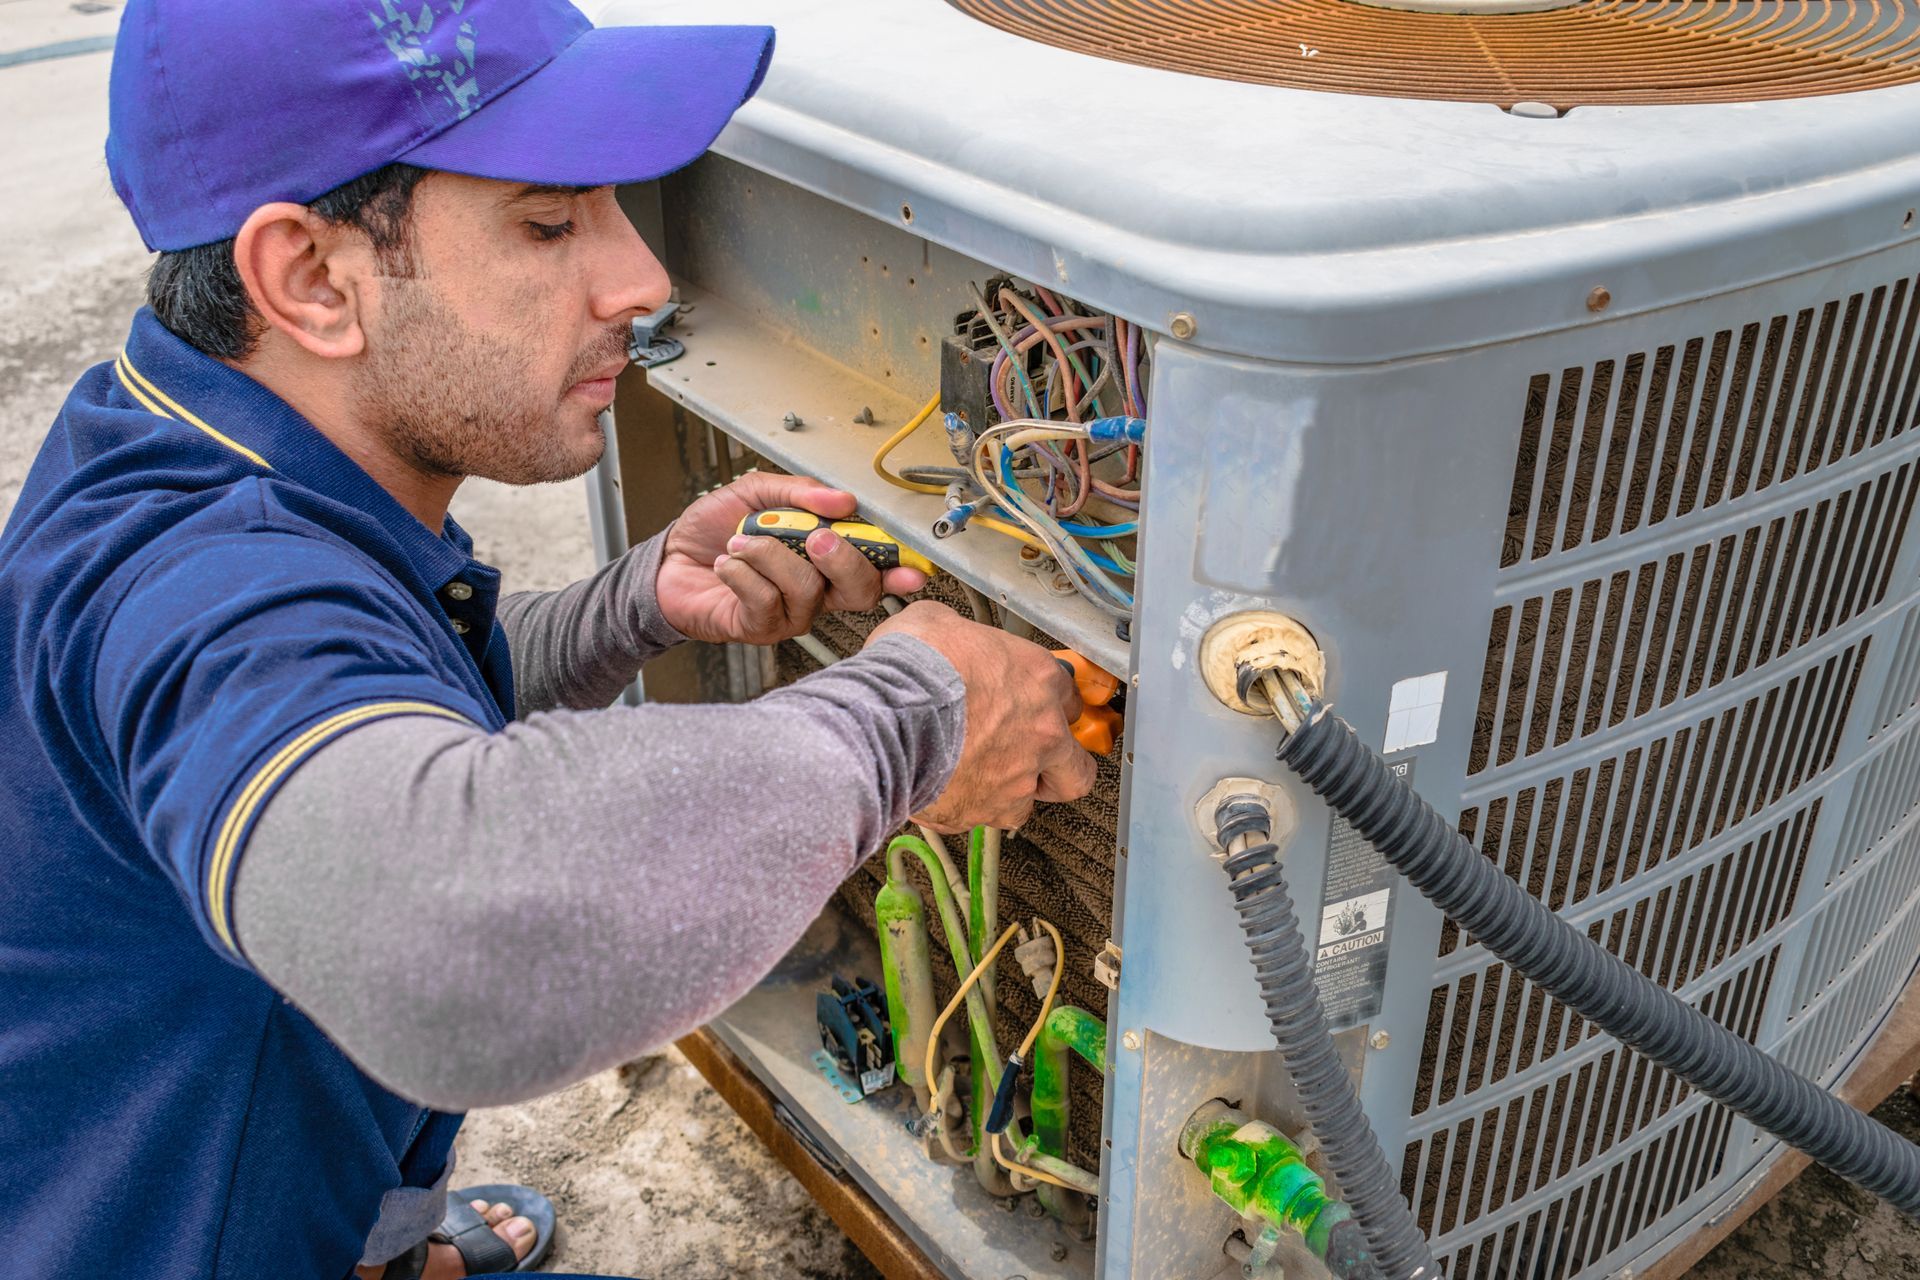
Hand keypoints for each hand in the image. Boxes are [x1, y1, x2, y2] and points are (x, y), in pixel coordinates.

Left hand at [655, 473, 928, 644]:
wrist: (668, 559)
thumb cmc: (715, 529)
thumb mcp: (758, 492)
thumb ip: (800, 492)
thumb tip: (843, 500)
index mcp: (825, 559)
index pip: (875, 569)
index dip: (899, 571)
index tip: (912, 569)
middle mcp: (816, 591)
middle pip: (859, 591)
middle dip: (843, 560)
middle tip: (815, 536)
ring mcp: (790, 614)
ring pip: (807, 591)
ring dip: (771, 556)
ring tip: (740, 542)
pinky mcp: (759, 628)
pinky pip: (765, 602)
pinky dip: (742, 573)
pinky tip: (726, 563)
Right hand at [871, 601, 1097, 830]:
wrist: (886, 715)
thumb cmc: (912, 667)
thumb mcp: (938, 623)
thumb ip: (960, 638)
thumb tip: (942, 635)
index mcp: (1038, 679)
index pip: (1069, 698)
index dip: (1050, 706)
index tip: (1037, 709)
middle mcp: (1040, 733)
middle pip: (1078, 769)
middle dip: (1060, 770)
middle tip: (1036, 763)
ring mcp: (1016, 778)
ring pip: (1028, 801)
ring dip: (1006, 792)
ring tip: (974, 779)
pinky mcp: (983, 810)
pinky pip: (980, 816)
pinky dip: (964, 807)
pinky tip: (943, 790)